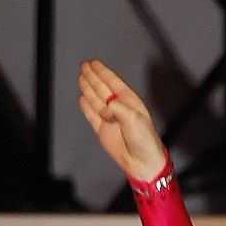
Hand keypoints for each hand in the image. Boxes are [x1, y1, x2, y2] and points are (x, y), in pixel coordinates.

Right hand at [77, 59, 165, 181]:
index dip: (102, 72)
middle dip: (92, 76)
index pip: (112, 82)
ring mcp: (110, 118)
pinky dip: (86, 107)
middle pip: (101, 88)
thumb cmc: (144, 140)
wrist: (141, 162)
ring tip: (81, 77)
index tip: (94, 63)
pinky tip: (83, 99)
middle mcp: (118, 108)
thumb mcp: (134, 118)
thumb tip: (106, 104)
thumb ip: (118, 107)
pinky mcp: (102, 130)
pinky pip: (91, 115)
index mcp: (129, 101)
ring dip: (87, 88)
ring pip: (95, 99)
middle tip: (84, 66)